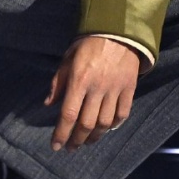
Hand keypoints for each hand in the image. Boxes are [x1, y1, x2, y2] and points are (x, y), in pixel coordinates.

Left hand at [46, 36, 138, 150]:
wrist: (119, 31)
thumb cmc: (89, 44)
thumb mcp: (68, 59)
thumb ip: (58, 82)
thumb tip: (49, 104)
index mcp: (79, 79)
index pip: (68, 114)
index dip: (61, 133)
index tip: (56, 146)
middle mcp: (97, 87)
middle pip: (86, 123)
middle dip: (77, 140)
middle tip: (71, 148)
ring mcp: (115, 89)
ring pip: (105, 122)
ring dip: (94, 136)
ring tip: (86, 141)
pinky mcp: (129, 88)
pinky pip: (122, 113)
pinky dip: (114, 125)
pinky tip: (106, 129)